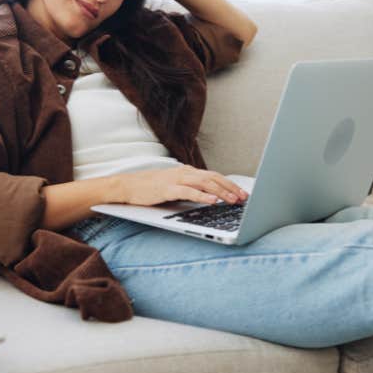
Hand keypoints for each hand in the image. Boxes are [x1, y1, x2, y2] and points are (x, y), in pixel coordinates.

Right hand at [115, 164, 248, 206]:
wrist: (128, 186)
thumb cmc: (152, 188)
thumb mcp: (175, 187)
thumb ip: (191, 189)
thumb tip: (211, 197)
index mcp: (188, 172)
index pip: (214, 176)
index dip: (230, 184)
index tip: (243, 193)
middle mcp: (184, 173)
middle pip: (213, 178)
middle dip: (231, 188)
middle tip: (244, 197)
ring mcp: (176, 179)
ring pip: (204, 183)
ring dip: (221, 192)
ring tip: (233, 200)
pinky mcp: (167, 189)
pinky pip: (188, 191)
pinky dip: (202, 195)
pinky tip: (212, 200)